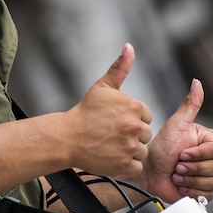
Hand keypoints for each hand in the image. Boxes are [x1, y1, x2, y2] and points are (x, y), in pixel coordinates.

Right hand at [66, 43, 151, 177]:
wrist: (66, 137)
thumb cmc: (85, 112)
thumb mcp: (102, 87)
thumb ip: (120, 68)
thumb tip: (129, 46)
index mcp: (134, 106)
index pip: (146, 117)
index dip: (132, 119)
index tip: (115, 122)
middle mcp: (134, 126)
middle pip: (145, 134)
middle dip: (131, 135)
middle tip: (111, 134)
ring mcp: (129, 146)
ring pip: (142, 151)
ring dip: (129, 150)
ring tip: (110, 145)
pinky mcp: (124, 164)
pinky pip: (136, 166)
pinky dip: (126, 165)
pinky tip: (111, 156)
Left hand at [142, 78, 212, 202]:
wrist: (148, 173)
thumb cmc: (160, 148)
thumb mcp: (175, 125)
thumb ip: (189, 105)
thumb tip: (197, 82)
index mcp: (208, 141)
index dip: (198, 155)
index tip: (182, 154)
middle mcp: (211, 158)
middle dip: (192, 168)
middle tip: (177, 166)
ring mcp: (208, 175)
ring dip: (190, 180)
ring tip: (176, 174)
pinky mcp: (203, 191)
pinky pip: (208, 195)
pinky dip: (192, 191)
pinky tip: (180, 185)